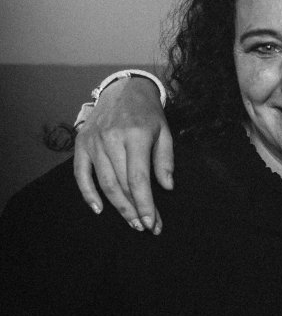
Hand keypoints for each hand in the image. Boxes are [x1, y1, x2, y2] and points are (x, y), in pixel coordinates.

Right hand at [74, 76, 172, 233]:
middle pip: (121, 184)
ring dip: (118, 206)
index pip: (139, 179)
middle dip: (135, 209)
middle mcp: (111, 140)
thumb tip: (167, 187)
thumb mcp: (165, 132)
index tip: (153, 222)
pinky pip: (81, 174)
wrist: (123, 89)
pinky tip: (99, 209)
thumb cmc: (148, 114)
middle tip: (146, 227)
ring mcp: (93, 142)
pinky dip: (88, 194)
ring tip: (132, 221)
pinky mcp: (81, 144)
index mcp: (135, 136)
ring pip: (104, 183)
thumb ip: (165, 160)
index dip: (146, 204)